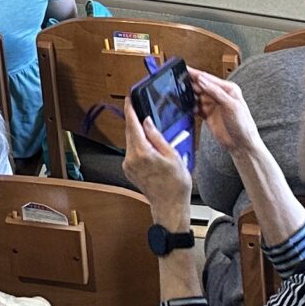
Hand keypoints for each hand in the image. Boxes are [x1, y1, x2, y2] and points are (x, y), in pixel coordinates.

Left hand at [119, 104, 192, 221]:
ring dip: (138, 135)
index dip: (130, 110)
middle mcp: (131, 158)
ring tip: (153, 134)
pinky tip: (150, 148)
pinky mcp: (128, 170)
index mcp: (142, 152)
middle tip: (141, 110)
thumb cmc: (176, 184)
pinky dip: (139, 146)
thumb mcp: (173, 155)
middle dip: (135, 121)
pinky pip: (132, 152)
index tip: (128, 98)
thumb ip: (157, 137)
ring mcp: (128, 165)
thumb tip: (146, 122)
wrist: (170, 206)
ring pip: (131, 142)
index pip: (132, 125)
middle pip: (130, 133)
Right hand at [188, 68, 263, 162]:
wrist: (242, 145)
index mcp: (227, 89)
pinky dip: (190, 106)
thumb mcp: (231, 106)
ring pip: (196, 96)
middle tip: (177, 82)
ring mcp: (213, 104)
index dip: (194, 73)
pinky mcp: (207, 114)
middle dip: (189, 83)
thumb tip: (202, 80)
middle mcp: (219, 95)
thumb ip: (216, 92)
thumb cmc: (244, 125)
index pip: (207, 78)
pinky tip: (186, 106)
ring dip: (188, 95)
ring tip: (179, 93)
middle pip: (200, 85)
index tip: (184, 68)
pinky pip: (195, 107)